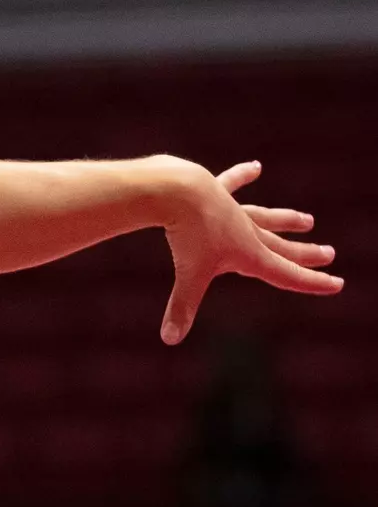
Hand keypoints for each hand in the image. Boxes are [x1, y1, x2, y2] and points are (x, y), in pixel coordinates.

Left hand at [160, 158, 341, 344]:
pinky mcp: (214, 190)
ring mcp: (233, 209)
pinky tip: (254, 167)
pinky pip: (231, 183)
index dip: (312, 283)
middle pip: (281, 248)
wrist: (179, 191)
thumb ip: (182, 308)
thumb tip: (169, 340)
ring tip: (307, 220)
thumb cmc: (187, 234)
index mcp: (249, 255)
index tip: (337, 284)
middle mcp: (246, 232)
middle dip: (305, 255)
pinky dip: (242, 176)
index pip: (286, 274)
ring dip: (285, 220)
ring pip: (265, 218)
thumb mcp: (189, 275)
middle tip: (329, 254)